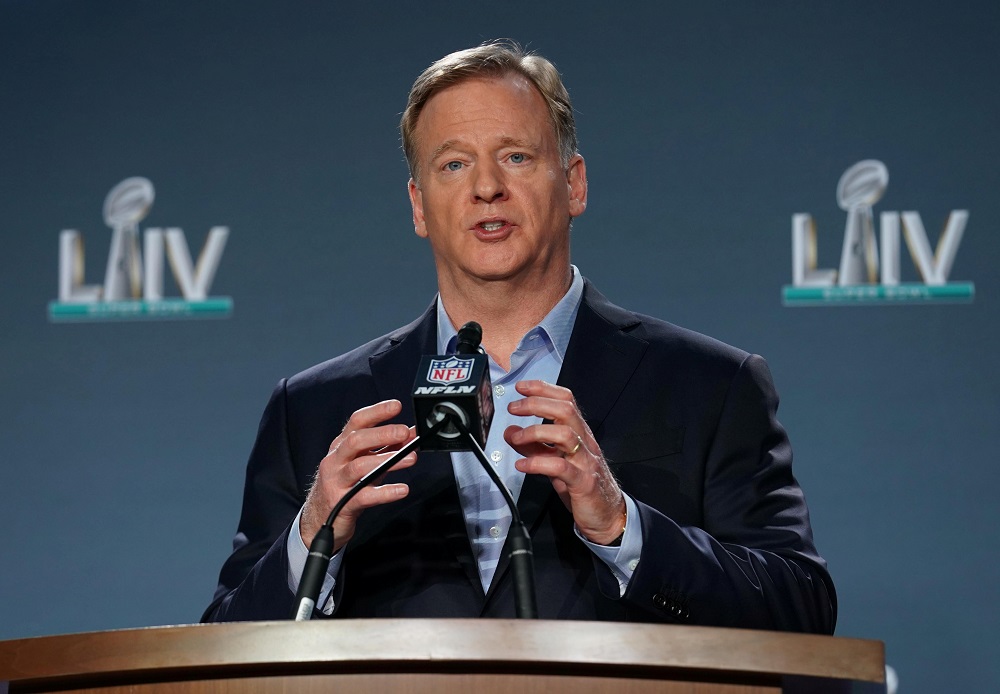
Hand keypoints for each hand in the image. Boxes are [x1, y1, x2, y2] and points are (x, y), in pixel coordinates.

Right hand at [300, 400, 416, 550]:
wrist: (322, 517)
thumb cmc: (347, 484)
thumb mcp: (367, 461)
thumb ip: (388, 447)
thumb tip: (412, 432)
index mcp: (342, 446)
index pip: (357, 422)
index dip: (376, 412)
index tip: (396, 406)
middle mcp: (336, 460)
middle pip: (355, 441)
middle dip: (381, 434)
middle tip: (404, 432)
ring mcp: (337, 482)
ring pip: (359, 467)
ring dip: (387, 460)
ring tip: (411, 458)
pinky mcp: (342, 504)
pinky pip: (364, 496)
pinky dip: (385, 493)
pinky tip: (402, 490)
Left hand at [503, 380, 625, 544]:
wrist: (607, 515)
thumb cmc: (582, 485)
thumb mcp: (553, 462)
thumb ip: (532, 446)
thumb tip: (510, 431)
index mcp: (579, 433)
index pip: (566, 400)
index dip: (543, 389)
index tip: (522, 387)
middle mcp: (585, 442)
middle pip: (565, 411)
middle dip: (536, 404)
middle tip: (514, 408)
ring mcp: (586, 461)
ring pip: (565, 434)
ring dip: (536, 431)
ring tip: (516, 437)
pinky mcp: (583, 482)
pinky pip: (561, 467)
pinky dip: (538, 464)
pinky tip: (522, 465)